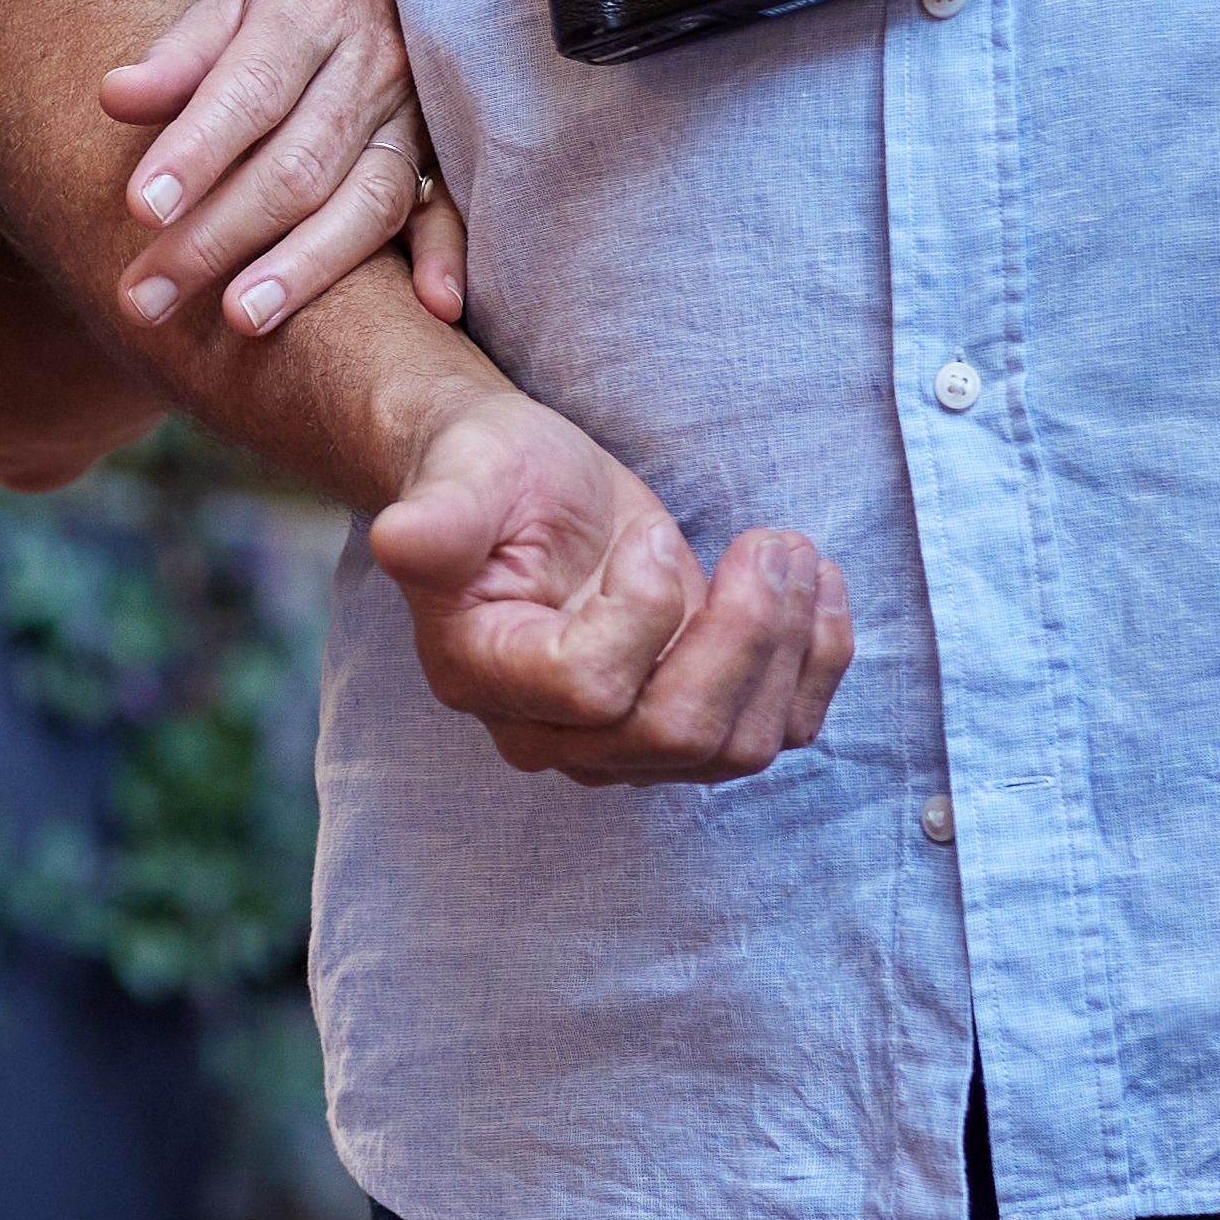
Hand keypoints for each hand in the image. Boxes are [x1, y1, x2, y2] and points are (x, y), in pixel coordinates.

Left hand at [96, 0, 471, 346]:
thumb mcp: (234, 0)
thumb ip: (179, 57)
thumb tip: (114, 98)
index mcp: (308, 14)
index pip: (249, 92)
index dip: (197, 152)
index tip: (141, 209)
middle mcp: (371, 65)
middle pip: (297, 166)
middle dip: (219, 238)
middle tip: (149, 298)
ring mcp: (419, 117)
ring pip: (368, 200)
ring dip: (306, 266)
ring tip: (241, 319)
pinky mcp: (453, 157)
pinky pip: (454, 210)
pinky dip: (444, 257)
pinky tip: (431, 308)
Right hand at [365, 378, 843, 784]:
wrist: (517, 492)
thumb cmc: (486, 475)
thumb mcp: (462, 474)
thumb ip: (438, 517)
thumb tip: (400, 539)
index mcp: (485, 674)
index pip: (593, 689)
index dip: (646, 612)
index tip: (651, 535)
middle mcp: (552, 733)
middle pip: (677, 734)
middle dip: (746, 636)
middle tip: (772, 541)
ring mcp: (624, 744)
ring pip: (735, 745)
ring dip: (788, 647)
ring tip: (792, 550)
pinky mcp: (686, 725)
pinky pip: (777, 733)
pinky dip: (817, 667)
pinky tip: (820, 590)